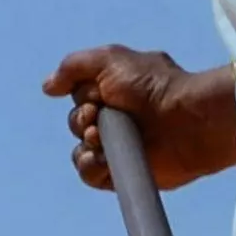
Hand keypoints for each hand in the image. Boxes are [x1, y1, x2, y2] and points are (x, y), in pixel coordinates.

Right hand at [43, 45, 235, 190]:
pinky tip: (100, 158)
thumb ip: (73, 67)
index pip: (78, 99)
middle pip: (75, 125)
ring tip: (100, 137)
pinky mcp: (125, 173)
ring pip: (79, 152)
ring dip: (83, 145)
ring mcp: (121, 149)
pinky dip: (88, 167)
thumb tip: (48, 87)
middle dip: (80, 121)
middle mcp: (117, 121)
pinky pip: (90, 175)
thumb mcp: (109, 60)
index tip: (97, 97)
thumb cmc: (154, 86)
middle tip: (100, 116)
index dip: (81, 99)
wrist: (187, 119)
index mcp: (114, 93)